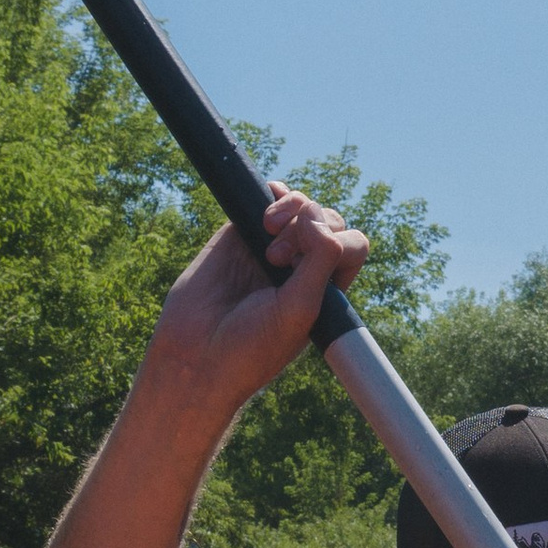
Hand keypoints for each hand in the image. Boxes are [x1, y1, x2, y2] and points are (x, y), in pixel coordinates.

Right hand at [145, 188, 369, 420]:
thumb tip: (316, 211)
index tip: (301, 266)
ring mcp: (271, 246)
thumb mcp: (300, 307)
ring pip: (303, 206)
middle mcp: (302, 265)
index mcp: (325, 287)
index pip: (352, 245)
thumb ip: (320, 259)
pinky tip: (269, 202)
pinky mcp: (241, 233)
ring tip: (267, 231)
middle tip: (275, 259)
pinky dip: (276, 193)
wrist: (196, 353)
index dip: (337, 242)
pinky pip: (268, 199)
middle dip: (308, 229)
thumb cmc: (252, 344)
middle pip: (328, 220)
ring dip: (293, 209)